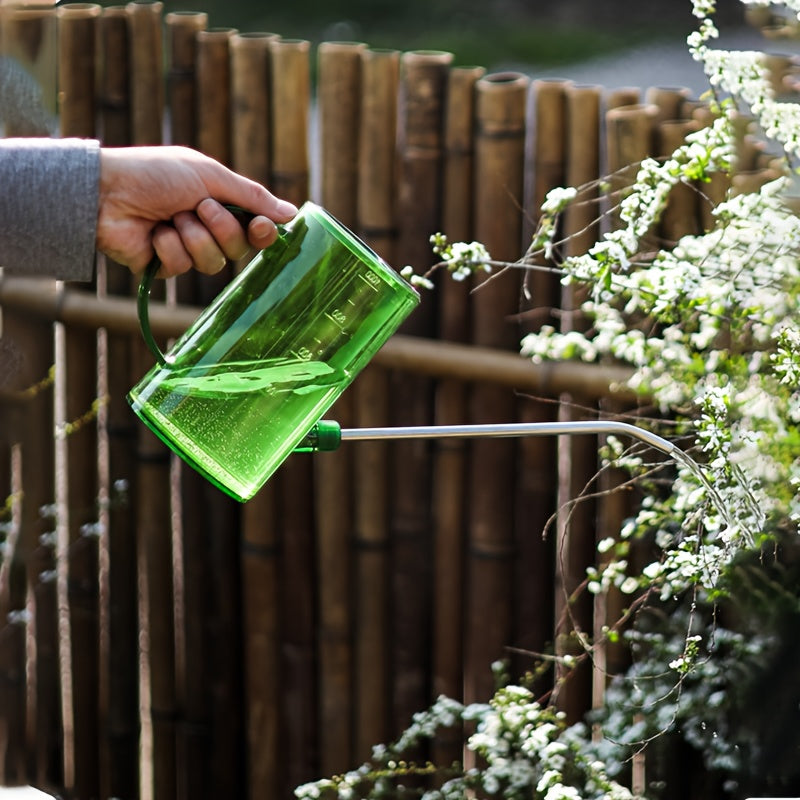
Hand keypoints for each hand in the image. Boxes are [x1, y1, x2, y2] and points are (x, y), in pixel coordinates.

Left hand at [97, 145, 297, 276]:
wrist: (107, 192)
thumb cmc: (156, 174)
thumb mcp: (210, 176)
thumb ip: (252, 197)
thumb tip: (291, 214)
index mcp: (221, 204)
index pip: (255, 230)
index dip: (261, 233)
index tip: (260, 227)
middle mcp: (207, 229)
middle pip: (238, 249)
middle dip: (221, 228)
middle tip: (199, 207)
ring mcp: (186, 249)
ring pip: (213, 263)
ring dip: (194, 237)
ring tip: (171, 218)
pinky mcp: (164, 266)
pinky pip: (183, 267)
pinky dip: (169, 246)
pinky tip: (153, 233)